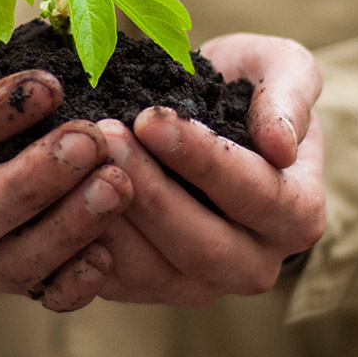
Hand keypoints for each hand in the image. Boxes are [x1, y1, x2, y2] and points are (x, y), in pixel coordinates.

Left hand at [95, 34, 324, 304]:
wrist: (200, 115)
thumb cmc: (244, 88)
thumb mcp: (280, 67)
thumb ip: (290, 94)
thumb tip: (281, 146)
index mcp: (297, 214)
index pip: (257, 196)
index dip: (204, 160)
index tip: (153, 119)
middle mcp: (255, 263)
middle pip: (203, 246)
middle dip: (150, 192)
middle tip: (106, 137)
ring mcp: (199, 285)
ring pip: (152, 271)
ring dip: (110, 215)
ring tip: (80, 156)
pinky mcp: (146, 289)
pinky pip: (112, 280)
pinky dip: (82, 242)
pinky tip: (60, 193)